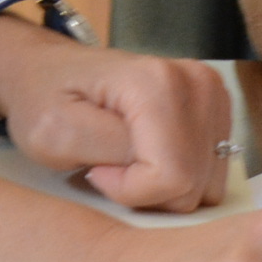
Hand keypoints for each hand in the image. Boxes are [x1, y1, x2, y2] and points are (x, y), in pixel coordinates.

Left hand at [0, 31, 236, 212]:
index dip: (130, 190)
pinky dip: (178, 175)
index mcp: (156, 83)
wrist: (51, 70)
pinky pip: (211, 172)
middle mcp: (195, 81)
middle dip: (148, 190)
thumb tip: (151, 168)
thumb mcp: (54, 133)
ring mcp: (211, 92)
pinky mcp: (215, 106)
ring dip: (164, 186)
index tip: (97, 168)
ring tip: (127, 158)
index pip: (172, 176)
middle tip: (110, 164)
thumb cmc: (46, 99)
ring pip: (206, 182)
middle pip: (194, 182)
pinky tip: (148, 155)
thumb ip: (105, 152)